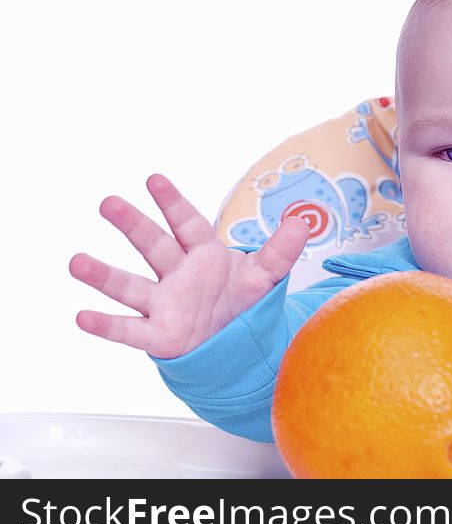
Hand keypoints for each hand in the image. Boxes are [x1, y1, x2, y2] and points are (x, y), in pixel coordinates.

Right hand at [70, 174, 308, 358]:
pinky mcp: (158, 335)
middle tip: (109, 203)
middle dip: (133, 225)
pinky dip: (106, 325)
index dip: (173, 203)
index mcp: (204, 254)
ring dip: (104, 275)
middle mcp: (178, 274)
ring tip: (76, 262)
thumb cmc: (241, 302)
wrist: (235, 343)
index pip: (187, 224)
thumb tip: (303, 222)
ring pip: (131, 285)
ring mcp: (164, 303)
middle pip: (153, 246)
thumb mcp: (265, 276)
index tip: (153, 179)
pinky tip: (82, 316)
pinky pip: (128, 329)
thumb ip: (281, 251)